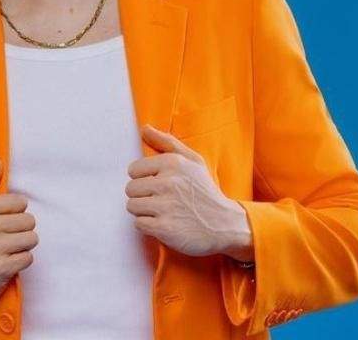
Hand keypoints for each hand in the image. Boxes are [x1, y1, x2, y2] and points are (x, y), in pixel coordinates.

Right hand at [0, 159, 37, 307]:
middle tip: (2, 241)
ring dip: (22, 247)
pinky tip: (6, 264)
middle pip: (29, 221)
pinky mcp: (0, 267)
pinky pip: (28, 258)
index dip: (15, 215)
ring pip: (32, 239)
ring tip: (6, 252)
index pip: (21, 202)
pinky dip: (20, 262)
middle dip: (20, 233)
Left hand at [125, 125, 253, 260]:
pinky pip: (138, 224)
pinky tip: (165, 224)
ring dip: (145, 212)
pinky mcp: (164, 228)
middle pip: (130, 189)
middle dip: (143, 196)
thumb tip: (144, 128)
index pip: (133, 170)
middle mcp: (169, 182)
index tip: (160, 185)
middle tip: (163, 201)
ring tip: (164, 212)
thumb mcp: (194, 161)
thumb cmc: (205, 192)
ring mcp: (166, 206)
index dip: (145, 179)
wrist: (226, 225)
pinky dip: (149, 227)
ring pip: (132, 206)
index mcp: (173, 163)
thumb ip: (167, 142)